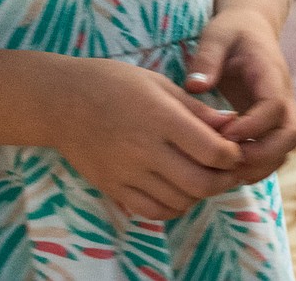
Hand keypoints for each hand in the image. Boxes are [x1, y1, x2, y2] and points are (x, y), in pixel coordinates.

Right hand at [54, 58, 243, 220]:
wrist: (61, 101)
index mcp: (160, 116)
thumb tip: (231, 123)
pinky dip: (174, 207)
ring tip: (203, 177)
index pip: (212, 150)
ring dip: (200, 194)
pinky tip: (178, 192)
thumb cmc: (112, 82)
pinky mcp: (114, 188)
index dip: (232, 155)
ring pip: (180, 201)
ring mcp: (128, 173)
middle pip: (201, 183)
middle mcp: (146, 149)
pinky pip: (153, 212)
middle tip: (228, 170)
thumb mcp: (157, 82)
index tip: (234, 149)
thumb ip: (195, 107)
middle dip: (224, 180)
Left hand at [184, 9, 295, 187]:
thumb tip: (194, 87)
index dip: (253, 125)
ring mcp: (282, 112)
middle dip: (262, 154)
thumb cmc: (232, 31)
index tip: (225, 134)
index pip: (274, 106)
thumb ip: (207, 58)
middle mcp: (284, 96)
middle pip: (290, 135)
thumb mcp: (216, 35)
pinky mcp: (273, 123)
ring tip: (227, 170)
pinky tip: (230, 168)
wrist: (251, 29)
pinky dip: (258, 164)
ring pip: (285, 148)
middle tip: (227, 160)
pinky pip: (275, 151)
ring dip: (261, 164)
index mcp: (271, 73)